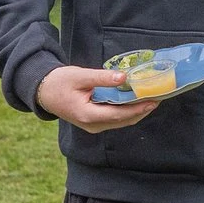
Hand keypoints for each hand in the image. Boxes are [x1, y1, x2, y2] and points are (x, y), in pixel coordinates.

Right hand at [35, 65, 158, 132]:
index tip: (153, 100)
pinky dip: (128, 112)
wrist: (44, 92)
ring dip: (137, 112)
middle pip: (123, 120)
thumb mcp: (80, 76)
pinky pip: (115, 120)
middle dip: (142, 110)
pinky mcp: (94, 123)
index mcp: (88, 115)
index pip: (119, 114)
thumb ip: (102, 78)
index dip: (138, 108)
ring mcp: (93, 126)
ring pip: (121, 122)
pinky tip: (137, 102)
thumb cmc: (60, 82)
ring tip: (152, 99)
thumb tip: (124, 78)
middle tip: (159, 98)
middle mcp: (92, 125)